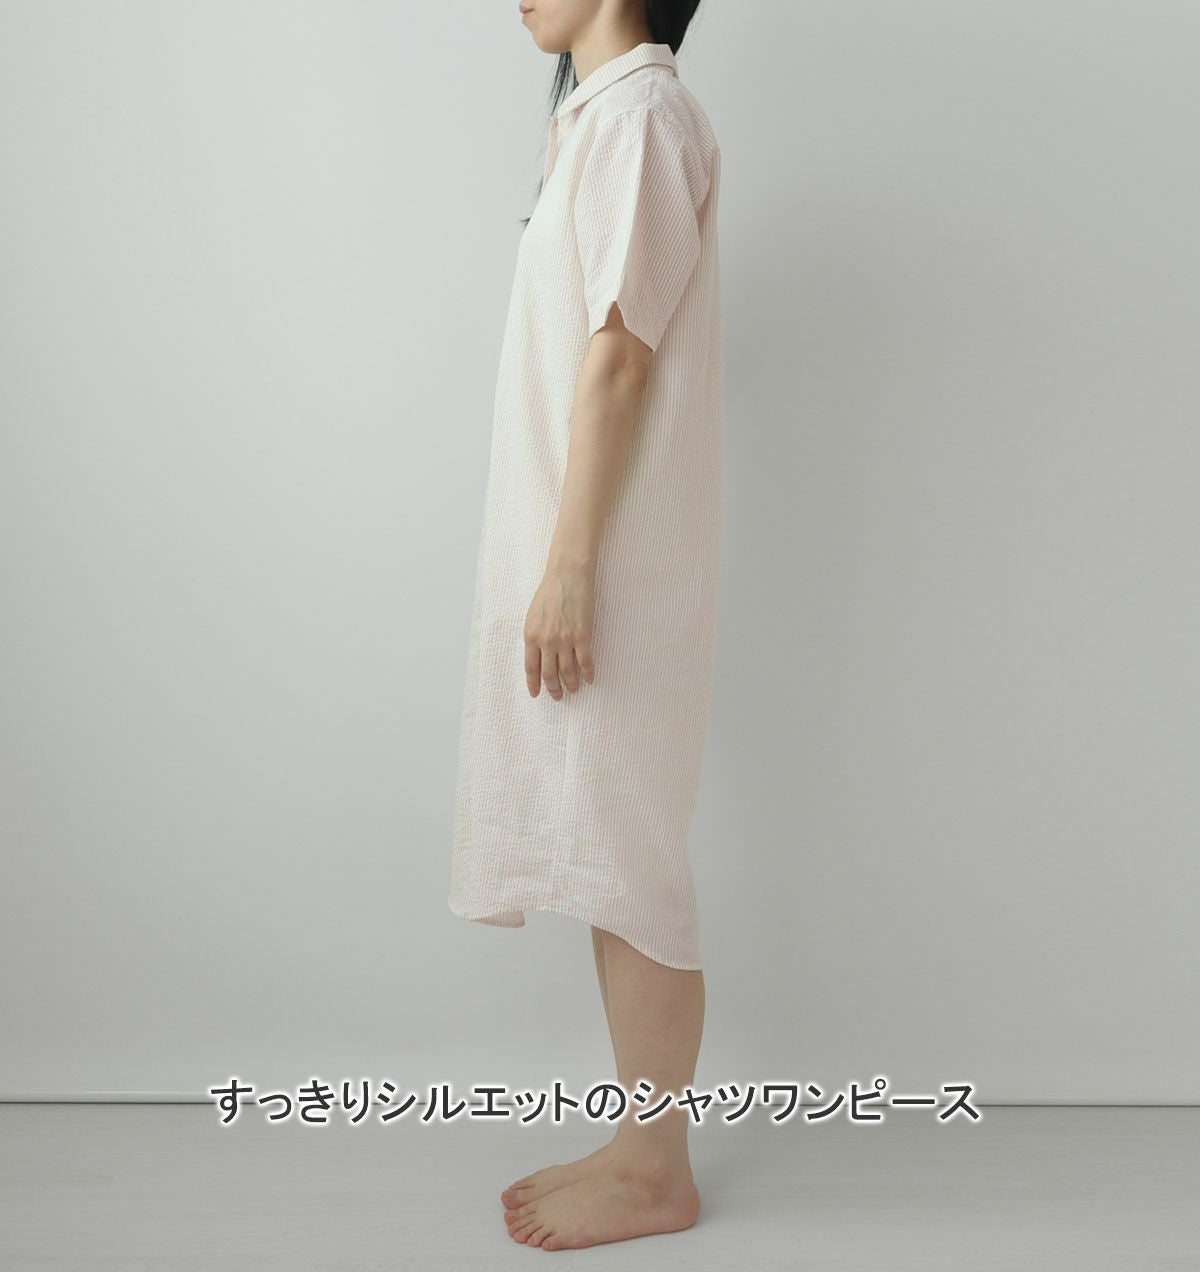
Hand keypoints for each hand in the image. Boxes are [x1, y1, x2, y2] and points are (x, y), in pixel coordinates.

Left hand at [524, 562, 596, 698]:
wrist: (567, 575)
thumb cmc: (549, 591)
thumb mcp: (533, 615)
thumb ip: (535, 635)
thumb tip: (538, 653)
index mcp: (531, 636)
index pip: (531, 668)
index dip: (534, 684)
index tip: (536, 694)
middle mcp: (546, 642)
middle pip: (549, 674)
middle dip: (553, 688)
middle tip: (558, 696)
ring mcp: (565, 640)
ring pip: (567, 672)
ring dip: (571, 684)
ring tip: (574, 690)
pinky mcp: (582, 636)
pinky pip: (585, 662)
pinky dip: (588, 673)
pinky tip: (590, 679)